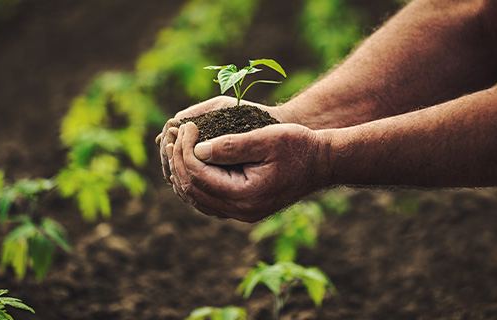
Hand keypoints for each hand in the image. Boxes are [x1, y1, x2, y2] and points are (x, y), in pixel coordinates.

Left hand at [169, 122, 330, 221]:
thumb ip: (232, 145)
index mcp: (246, 195)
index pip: (199, 175)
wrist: (323, 163)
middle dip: (179, 161)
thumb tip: (197, 149)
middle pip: (194, 190)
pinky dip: (195, 184)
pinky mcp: (244, 208)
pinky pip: (209, 201)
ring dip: (183, 174)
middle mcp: (241, 211)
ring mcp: (242, 213)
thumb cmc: (299, 146)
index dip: (186, 149)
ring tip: (175, 149)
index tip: (186, 126)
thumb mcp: (267, 139)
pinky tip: (190, 165)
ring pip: (198, 199)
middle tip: (173, 136)